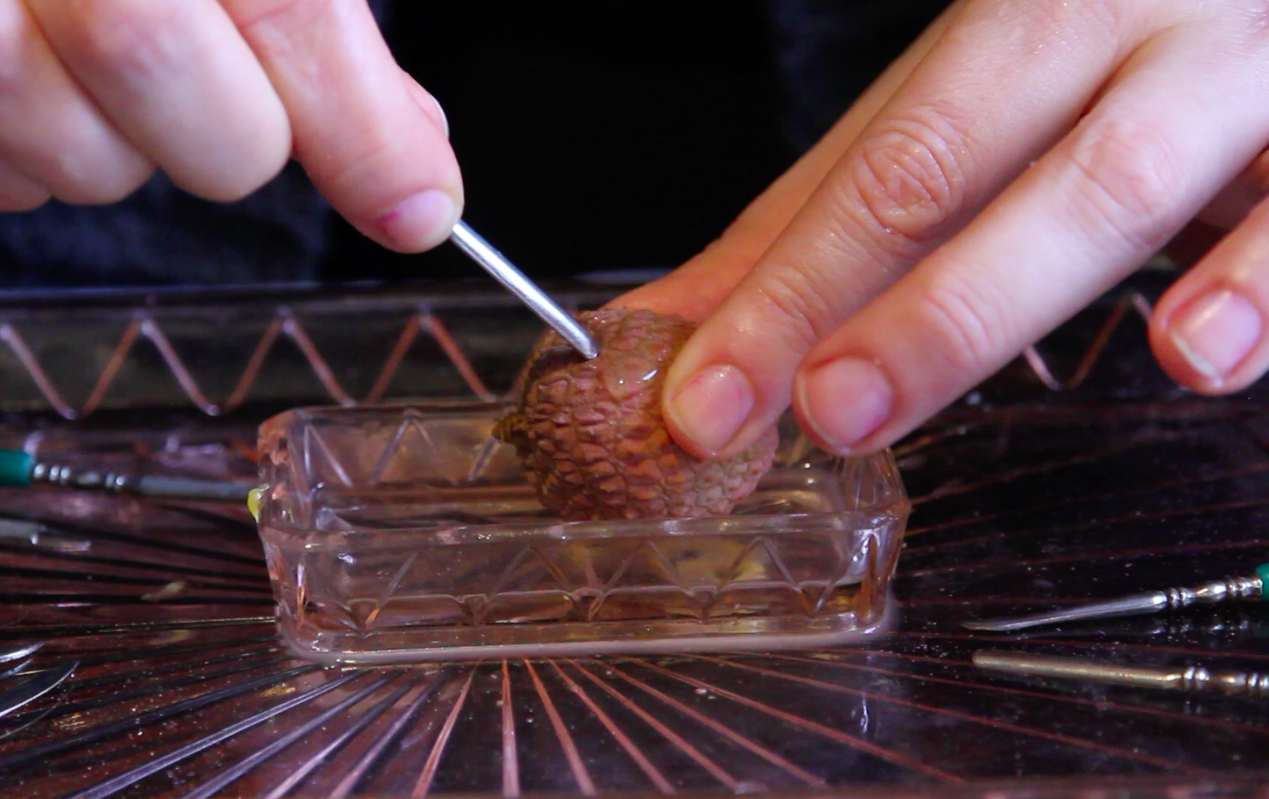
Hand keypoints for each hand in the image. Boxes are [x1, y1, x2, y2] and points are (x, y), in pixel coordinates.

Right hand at [0, 0, 460, 252]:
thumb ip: (313, 28)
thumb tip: (409, 175)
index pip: (283, 6)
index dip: (357, 123)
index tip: (415, 205)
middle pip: (166, 85)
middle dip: (230, 133)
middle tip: (223, 92)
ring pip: (76, 164)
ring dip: (124, 148)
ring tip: (95, 62)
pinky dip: (37, 154)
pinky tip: (29, 76)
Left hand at [618, 0, 1268, 457]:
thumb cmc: (1131, 37)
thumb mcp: (981, 99)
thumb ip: (843, 210)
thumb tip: (686, 319)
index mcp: (1016, 21)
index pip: (875, 162)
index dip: (777, 287)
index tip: (697, 398)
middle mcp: (1116, 27)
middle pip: (959, 161)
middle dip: (866, 299)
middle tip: (805, 412)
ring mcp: (1239, 70)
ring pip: (1115, 182)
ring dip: (990, 298)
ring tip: (892, 396)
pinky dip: (1255, 285)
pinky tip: (1201, 354)